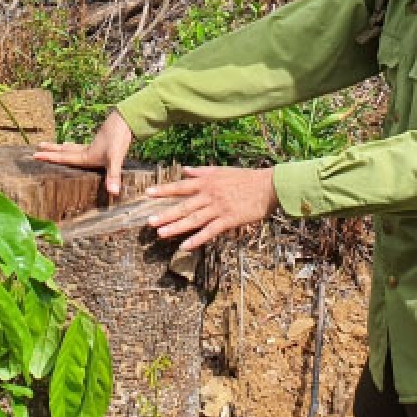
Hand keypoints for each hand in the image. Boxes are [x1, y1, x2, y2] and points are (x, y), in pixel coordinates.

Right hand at [33, 110, 133, 195]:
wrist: (125, 121)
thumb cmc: (118, 140)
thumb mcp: (116, 159)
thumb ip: (113, 176)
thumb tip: (112, 192)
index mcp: (85, 156)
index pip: (63, 157)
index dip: (50, 157)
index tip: (35, 155)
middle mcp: (86, 151)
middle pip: (65, 151)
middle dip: (51, 150)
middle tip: (38, 147)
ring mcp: (93, 146)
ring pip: (73, 148)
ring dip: (63, 148)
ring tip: (57, 146)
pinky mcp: (100, 144)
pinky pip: (83, 147)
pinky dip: (77, 147)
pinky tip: (80, 148)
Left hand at [144, 166, 278, 251]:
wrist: (268, 186)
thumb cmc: (245, 177)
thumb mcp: (222, 170)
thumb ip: (201, 171)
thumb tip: (184, 170)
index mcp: (207, 182)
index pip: (180, 186)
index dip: (163, 190)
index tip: (147, 194)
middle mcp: (209, 195)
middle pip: (184, 206)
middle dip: (165, 214)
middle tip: (149, 222)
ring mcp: (218, 208)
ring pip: (193, 220)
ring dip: (176, 227)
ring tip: (160, 234)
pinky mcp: (228, 220)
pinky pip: (210, 231)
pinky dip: (197, 239)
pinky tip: (185, 247)